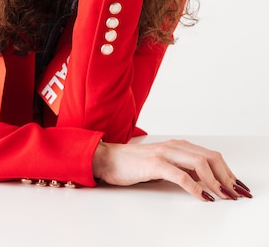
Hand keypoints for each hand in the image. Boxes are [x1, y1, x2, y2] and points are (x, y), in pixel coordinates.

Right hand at [92, 138, 251, 201]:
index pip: (211, 155)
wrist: (108, 159)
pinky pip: (180, 175)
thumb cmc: (133, 164)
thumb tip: (203, 182)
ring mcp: (164, 153)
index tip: (236, 187)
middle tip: (235, 194)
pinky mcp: (154, 164)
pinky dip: (195, 187)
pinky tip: (202, 197)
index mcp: (178, 145)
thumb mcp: (163, 165)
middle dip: (226, 177)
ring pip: (199, 164)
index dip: (227, 171)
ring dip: (215, 182)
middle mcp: (174, 146)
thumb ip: (181, 168)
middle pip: (211, 158)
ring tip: (224, 196)